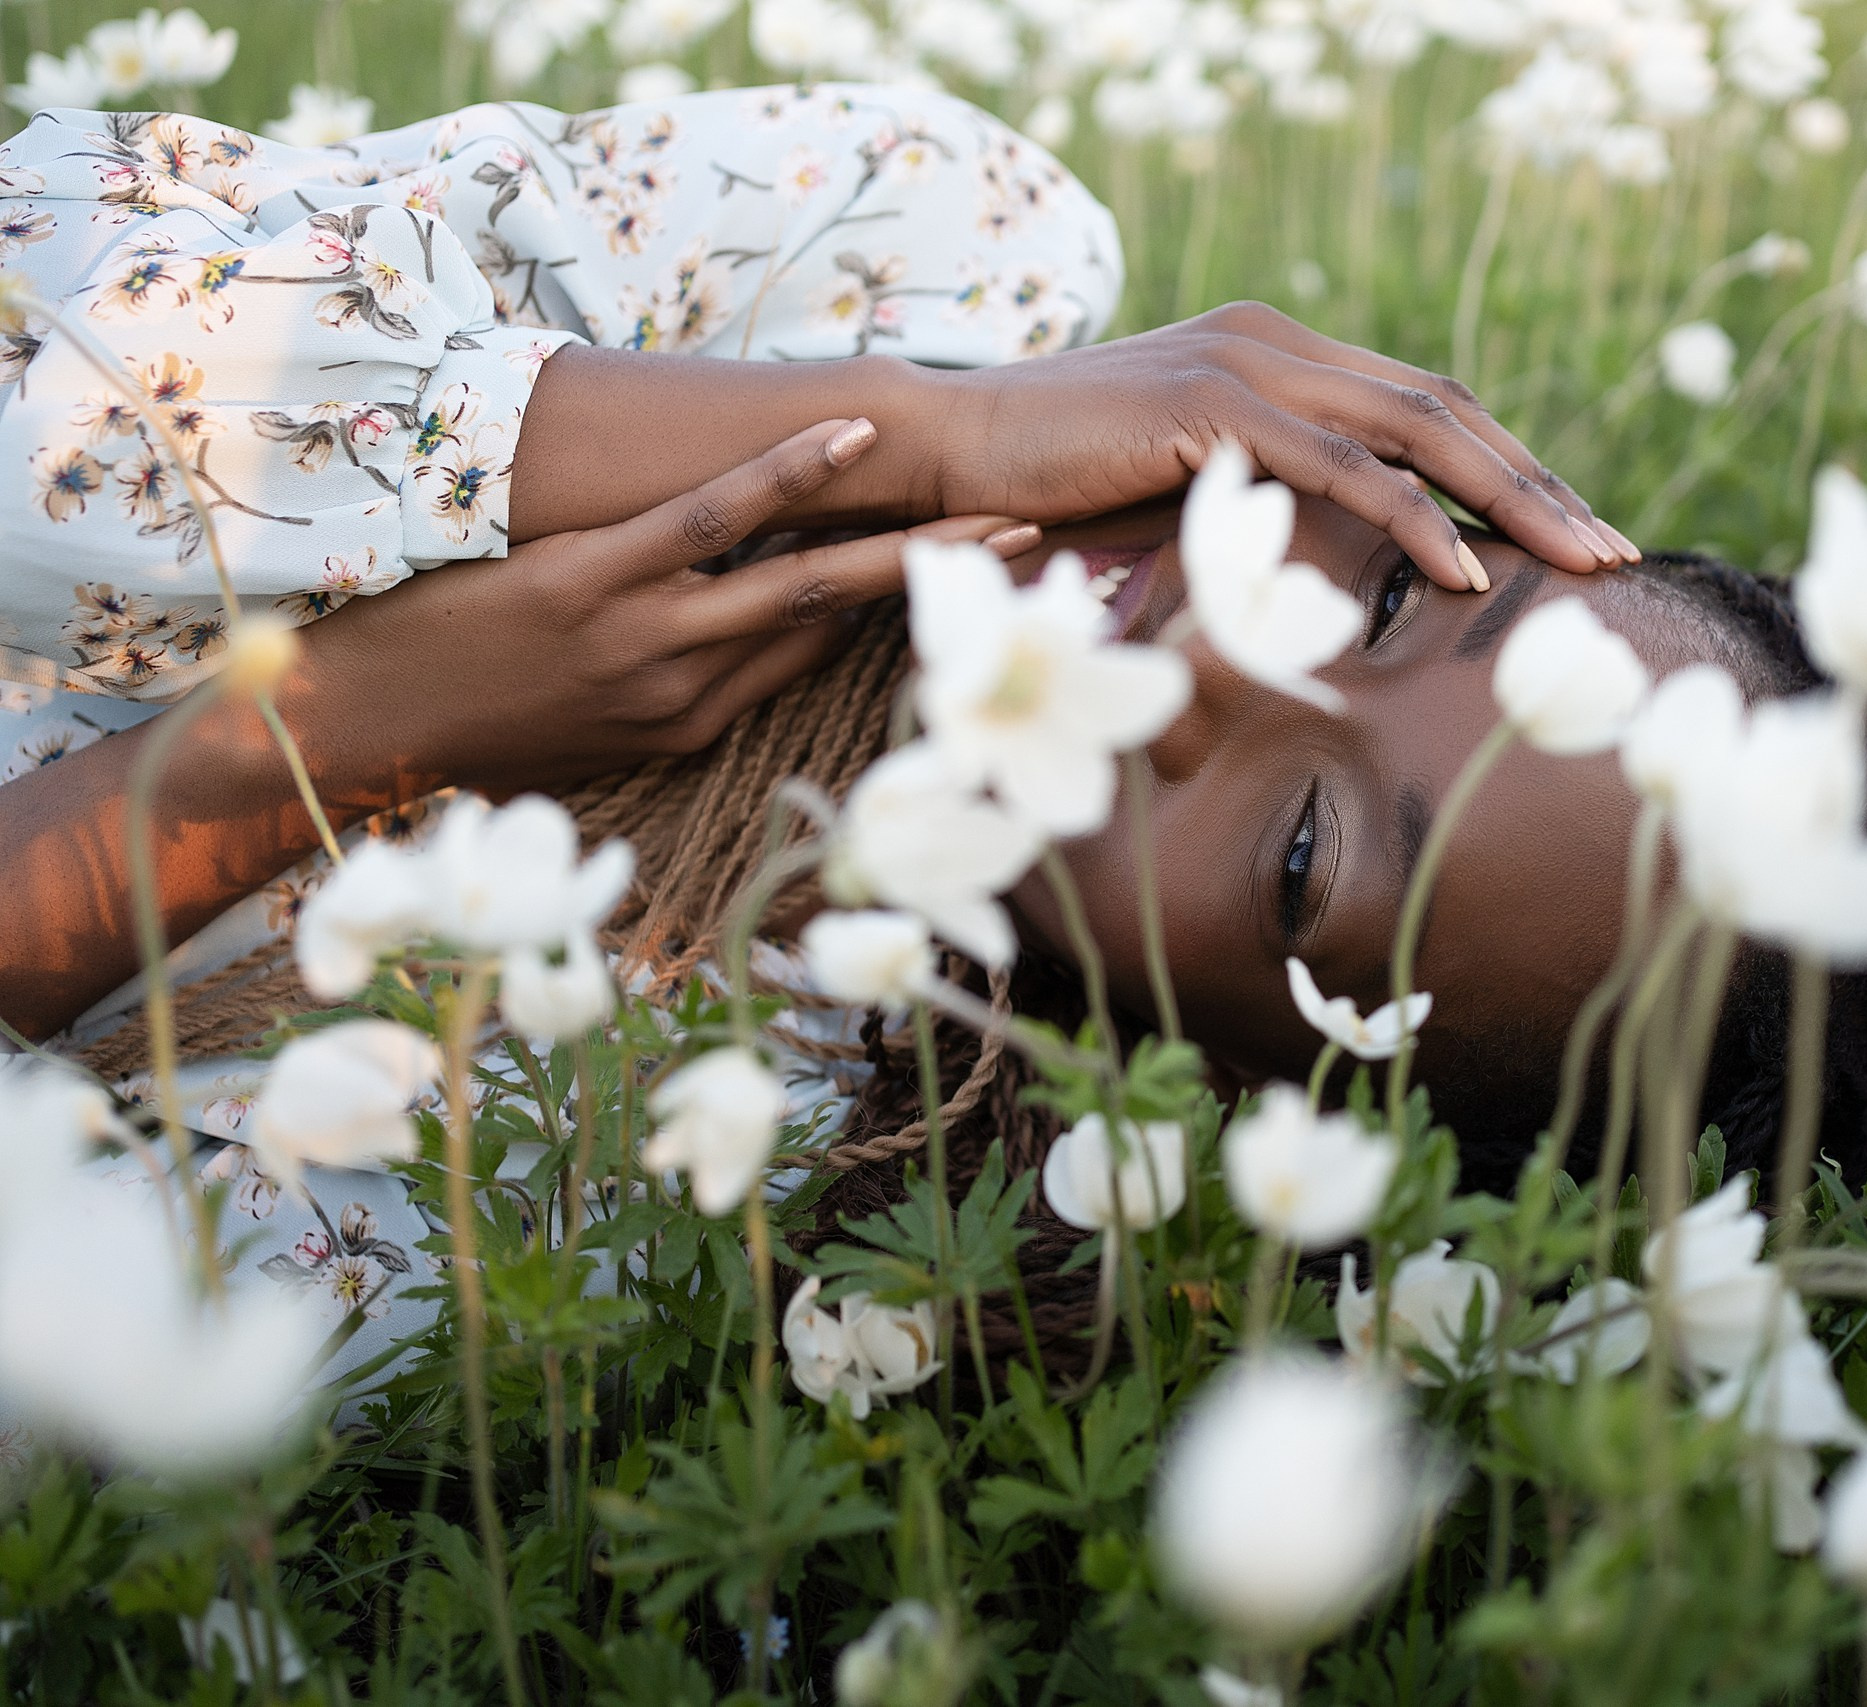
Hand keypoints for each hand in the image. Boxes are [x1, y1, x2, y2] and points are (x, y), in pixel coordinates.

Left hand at [280, 419, 1034, 801]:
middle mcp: (686, 691)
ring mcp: (645, 636)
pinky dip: (788, 475)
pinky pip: (712, 520)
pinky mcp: (596, 582)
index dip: (895, 613)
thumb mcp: (574, 740)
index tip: (969, 579)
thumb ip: (655, 695)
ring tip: (982, 502)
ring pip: (799, 579)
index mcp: (687, 730)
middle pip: (838, 626)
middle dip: (939, 583)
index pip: (813, 657)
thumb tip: (719, 642)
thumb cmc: (454, 724)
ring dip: (900, 538)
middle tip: (1030, 543)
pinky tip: (848, 432)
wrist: (351, 732)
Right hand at [858, 302, 1639, 592]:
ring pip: (1418, 431)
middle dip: (1542, 486)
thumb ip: (1262, 505)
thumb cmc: (1055, 487)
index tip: (1577, 536)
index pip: (1426, 406)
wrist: (952, 448)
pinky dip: (1415, 521)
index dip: (1511, 470)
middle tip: (1615, 556)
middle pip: (1447, 409)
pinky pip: (1342, 470)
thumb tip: (1331, 575)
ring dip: (1512, 504)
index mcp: (1279, 354)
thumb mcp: (1183, 491)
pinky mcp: (1214, 408)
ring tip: (1579, 570)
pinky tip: (1466, 576)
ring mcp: (1248, 366)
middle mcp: (1277, 344)